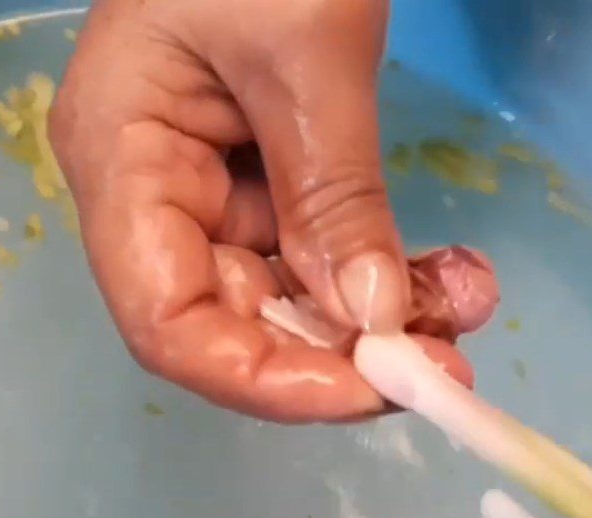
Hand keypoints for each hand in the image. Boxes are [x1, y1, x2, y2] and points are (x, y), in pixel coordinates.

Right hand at [49, 0, 498, 422]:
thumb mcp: (306, 51)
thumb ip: (335, 193)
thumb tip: (375, 319)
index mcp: (123, 162)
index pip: (170, 324)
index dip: (265, 380)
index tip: (369, 392)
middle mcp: (160, 199)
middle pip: (242, 326)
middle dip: (348, 355)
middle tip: (447, 362)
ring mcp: (219, 198)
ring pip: (298, 304)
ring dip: (387, 320)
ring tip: (467, 304)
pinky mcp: (275, 190)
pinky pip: (327, 261)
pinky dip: (392, 278)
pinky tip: (454, 278)